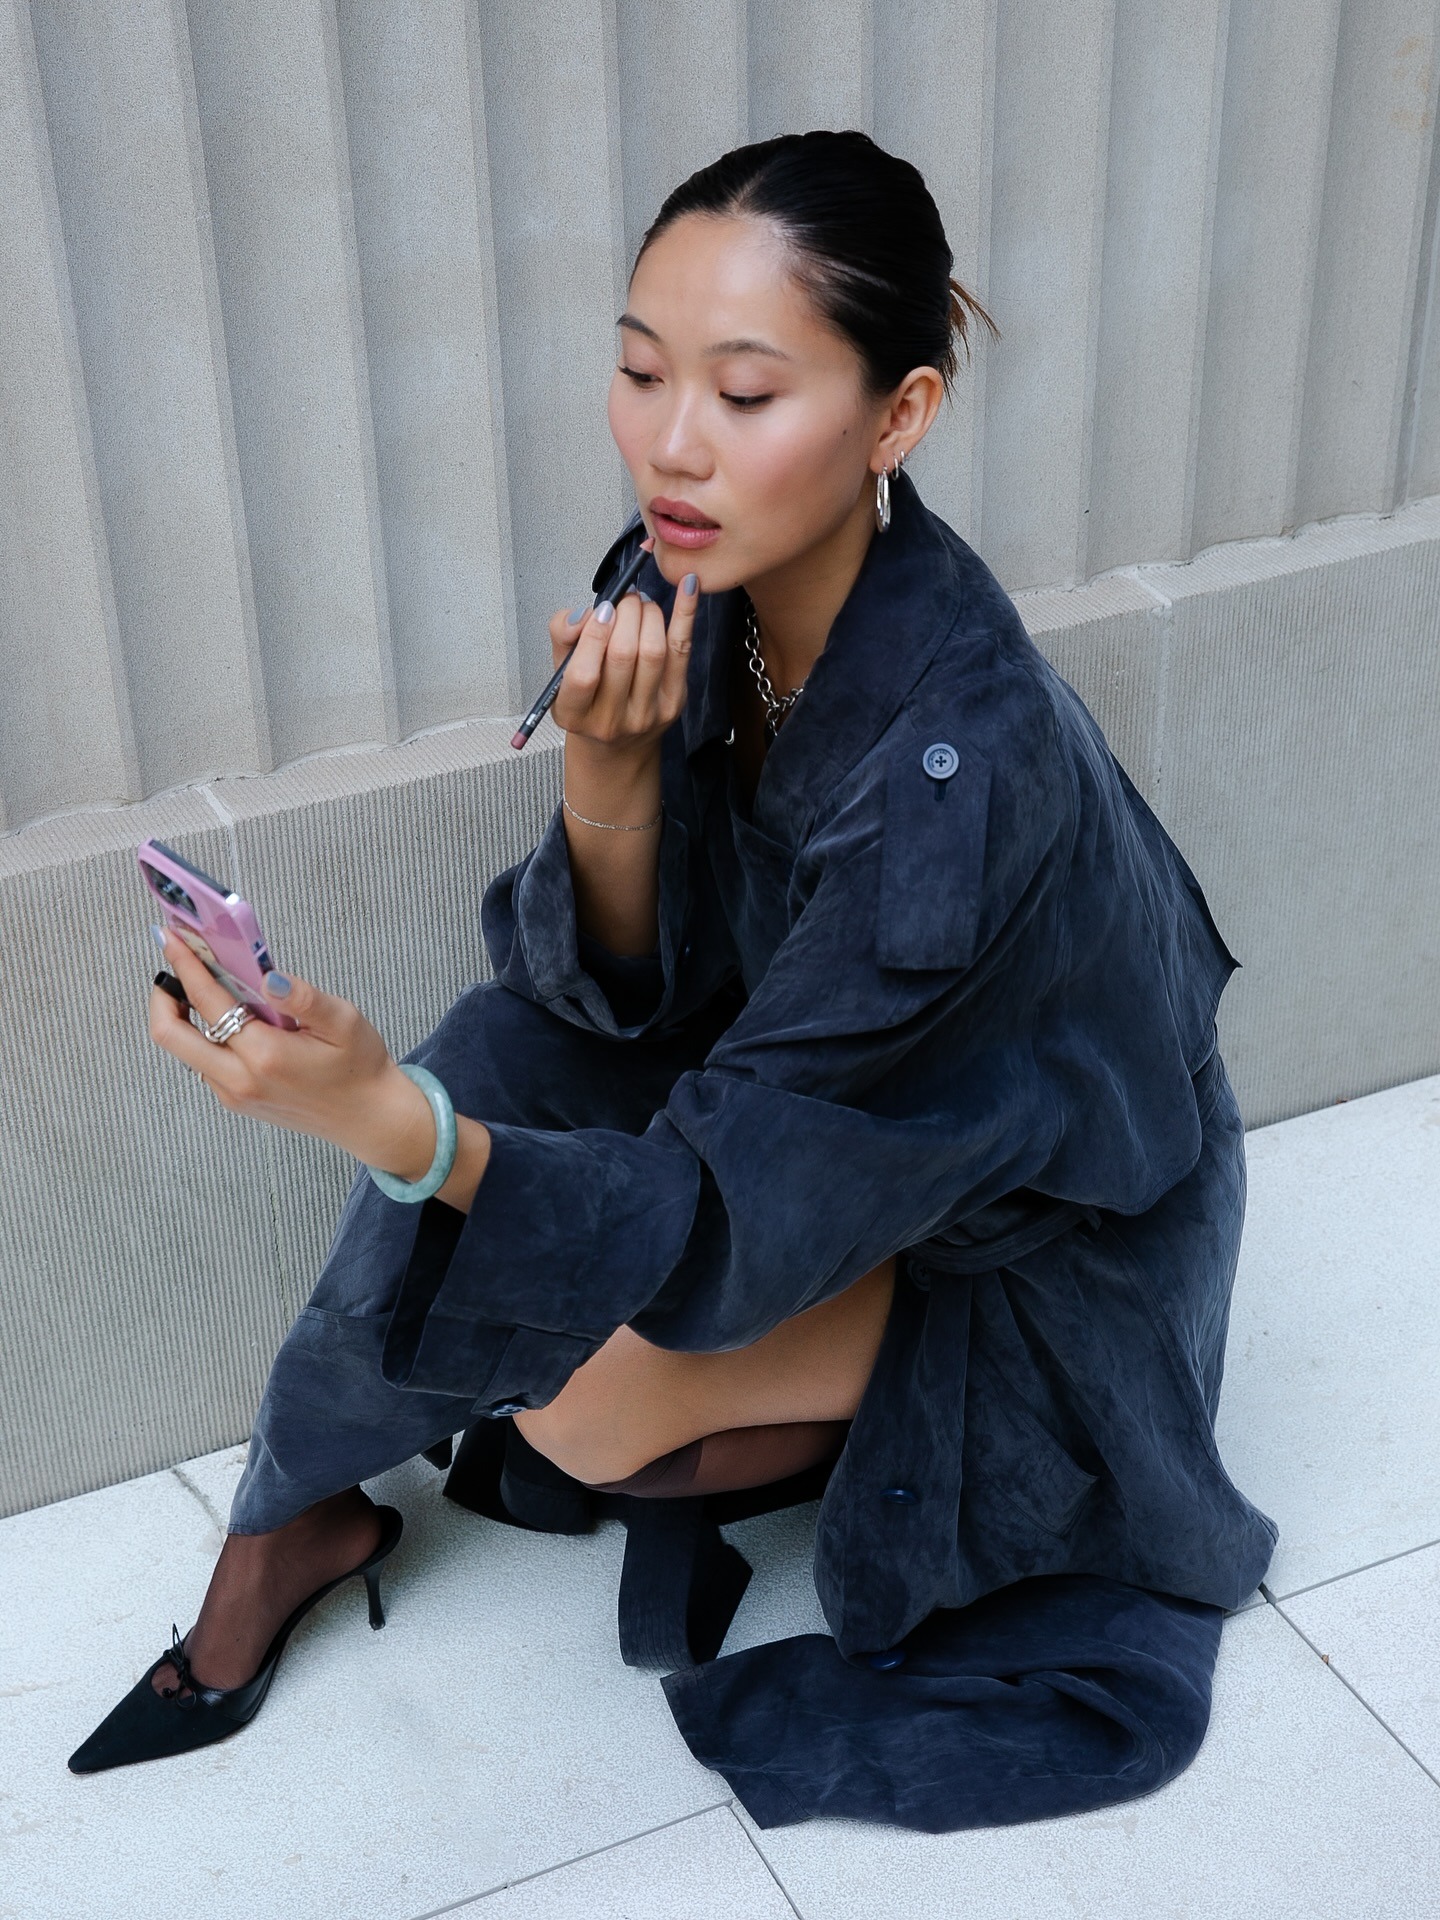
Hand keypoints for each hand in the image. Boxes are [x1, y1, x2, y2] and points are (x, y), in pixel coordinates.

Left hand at [148, 930, 434, 1179]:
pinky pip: (204, 1064)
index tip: (172, 938)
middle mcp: (240, 1079)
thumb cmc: (360, 1067)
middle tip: (170, 969)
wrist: (367, 1118)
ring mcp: (234, 1094)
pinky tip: (229, 1019)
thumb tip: (266, 977)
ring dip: (183, 1017)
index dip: (186, 965)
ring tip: (204, 988)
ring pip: (184, 1051)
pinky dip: (204, 1036)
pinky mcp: (236, 1101)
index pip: (209, 1001)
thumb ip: (303, 997)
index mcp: (265, 1054)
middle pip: (170, 1035)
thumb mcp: (344, 1021)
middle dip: (161, 996)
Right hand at [547, 546, 697, 752]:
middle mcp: (609, 720)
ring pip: (653, 651)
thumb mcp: (560, 669)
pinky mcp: (674, 702)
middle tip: (624, 598)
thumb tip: (587, 613)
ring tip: (640, 603)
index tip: (602, 609)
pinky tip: (688, 587)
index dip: (594, 636)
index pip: (582, 675)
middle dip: (625, 614)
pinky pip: (682, 650)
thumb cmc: (588, 697)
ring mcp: (646, 714)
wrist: (618, 741)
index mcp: (573, 713)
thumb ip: (563, 635)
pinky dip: (685, 614)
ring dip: (648, 614)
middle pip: (623, 656)